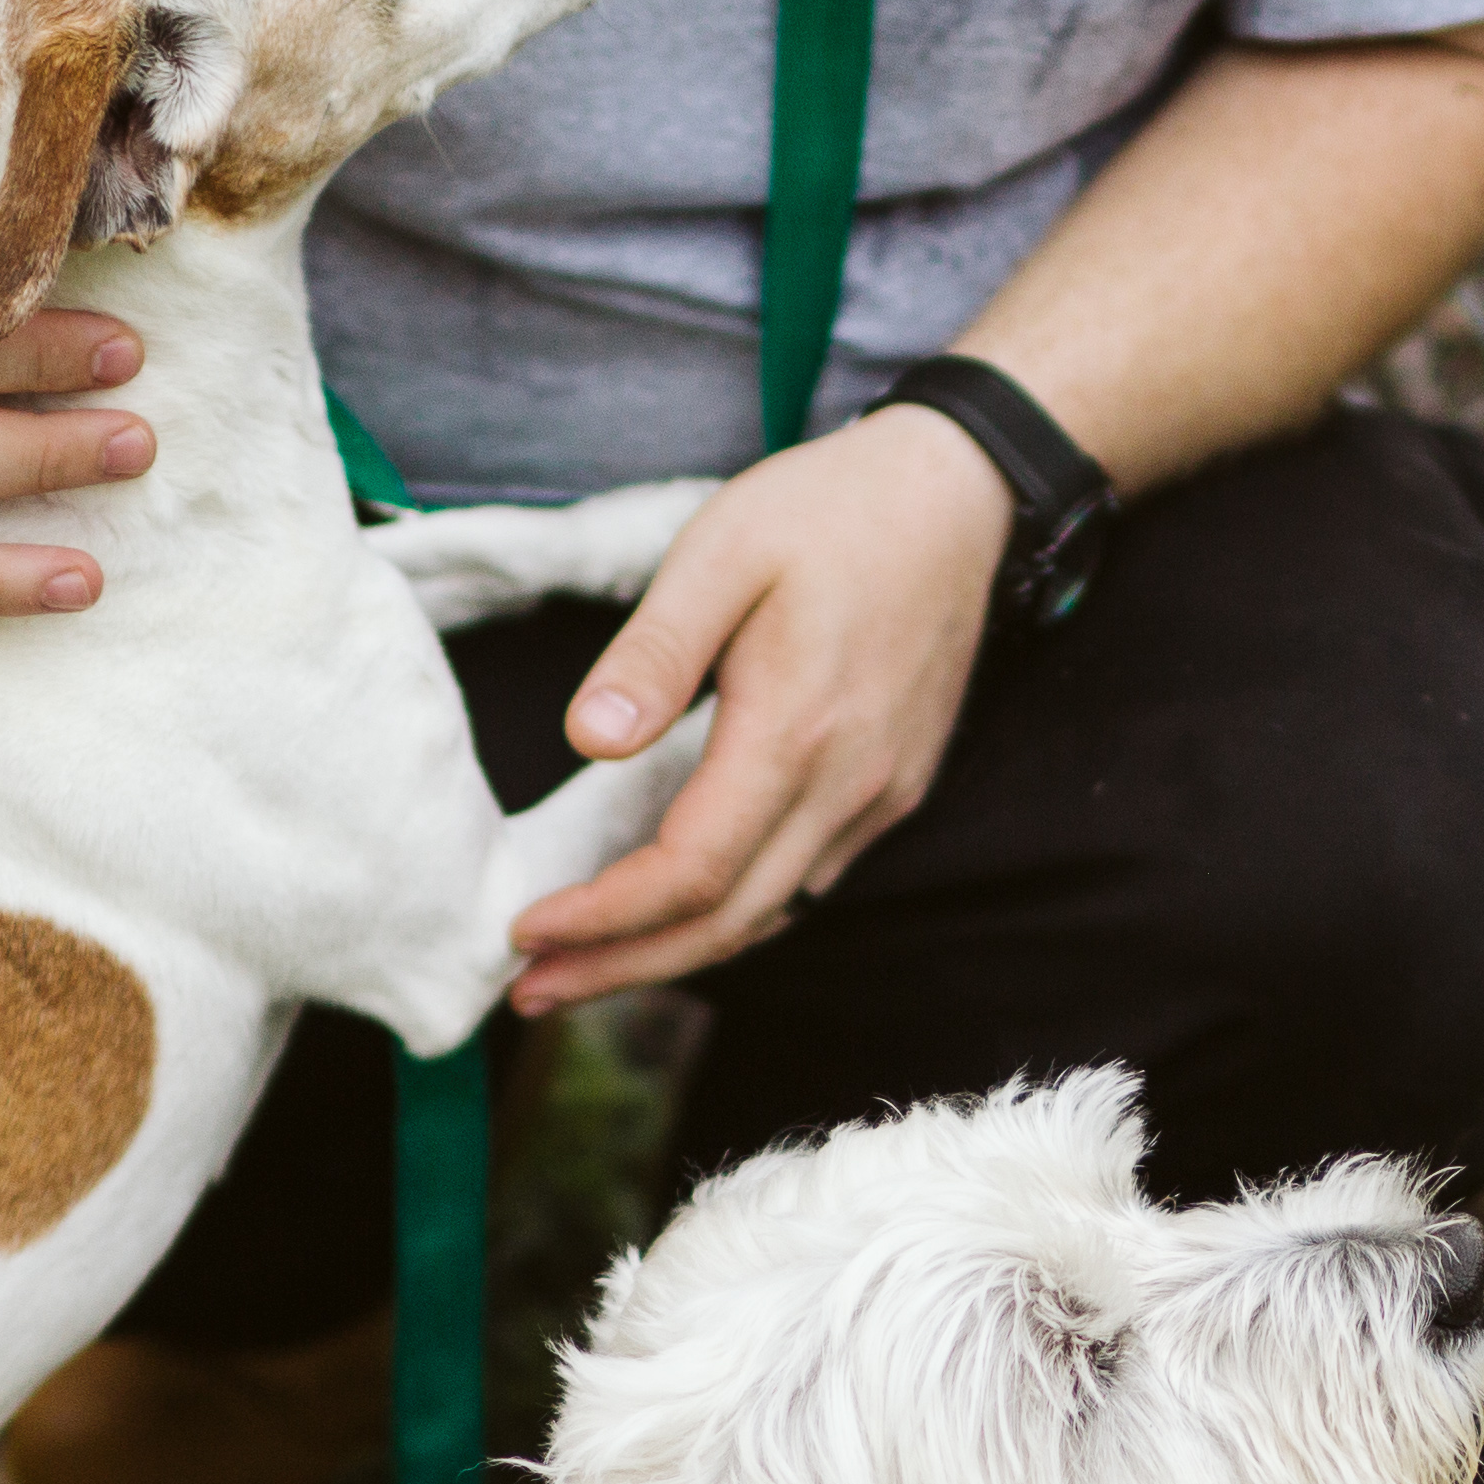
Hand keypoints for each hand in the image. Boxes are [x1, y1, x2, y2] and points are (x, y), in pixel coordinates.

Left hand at [505, 403, 1010, 1010]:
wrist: (959, 493)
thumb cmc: (832, 509)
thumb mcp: (722, 552)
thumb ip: (653, 652)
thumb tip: (586, 742)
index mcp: (797, 732)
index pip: (691, 872)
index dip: (604, 917)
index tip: (525, 930)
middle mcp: (848, 787)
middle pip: (728, 923)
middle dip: (623, 968)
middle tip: (530, 990)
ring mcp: (879, 797)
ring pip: (770, 915)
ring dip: (674, 954)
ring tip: (584, 965)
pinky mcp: (892, 789)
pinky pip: (805, 882)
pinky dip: (731, 913)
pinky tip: (676, 910)